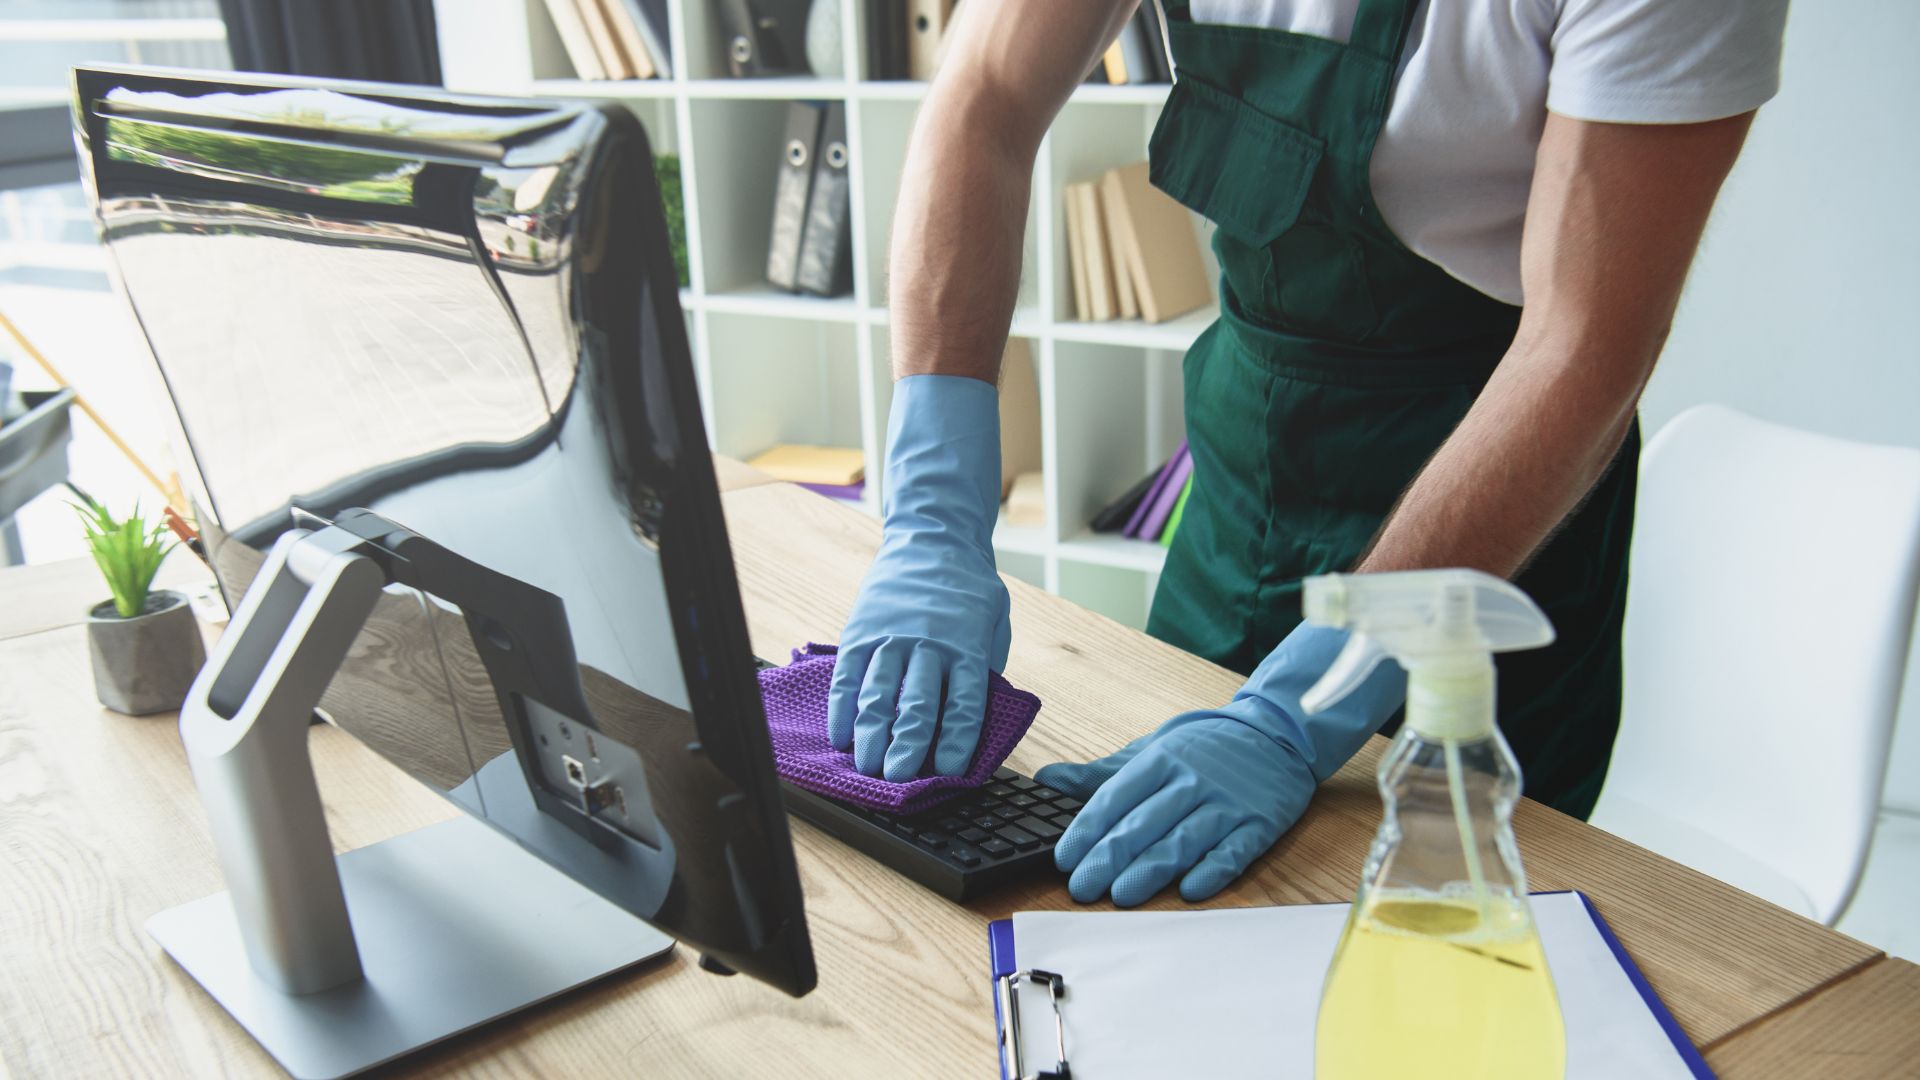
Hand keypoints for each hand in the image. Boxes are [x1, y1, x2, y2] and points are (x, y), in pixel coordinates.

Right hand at [829, 375, 1011, 781]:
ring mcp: (891, 637)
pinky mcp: (861, 631)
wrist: (933, 539)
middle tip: (898, 780)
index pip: (964, 703)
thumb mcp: (993, 624)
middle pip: (917, 704)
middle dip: (906, 746)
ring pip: (878, 693)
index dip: (956, 741)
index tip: (949, 773)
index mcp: (968, 647)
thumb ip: (983, 670)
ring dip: (871, 735)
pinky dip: (842, 709)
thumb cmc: (969, 591)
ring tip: (866, 767)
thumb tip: (973, 723)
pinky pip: (848, 676)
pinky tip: (840, 736)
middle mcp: (929, 644)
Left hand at [1037, 623, 1405, 905]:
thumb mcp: (1151, 750)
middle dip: (1109, 858)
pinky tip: (1191, 890)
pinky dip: (1212, 871)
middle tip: (1082, 887)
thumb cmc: (1204, 748)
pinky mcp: (1259, 824)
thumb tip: (1047, 779)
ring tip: (1121, 896)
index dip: (1088, 830)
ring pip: (1183, 840)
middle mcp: (1191, 781)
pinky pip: (1234, 851)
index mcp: (1160, 760)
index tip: (1065, 858)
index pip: (1116, 797)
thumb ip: (1101, 774)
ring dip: (1151, 870)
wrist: (1278, 734)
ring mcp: (1227, 804)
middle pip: (1144, 824)